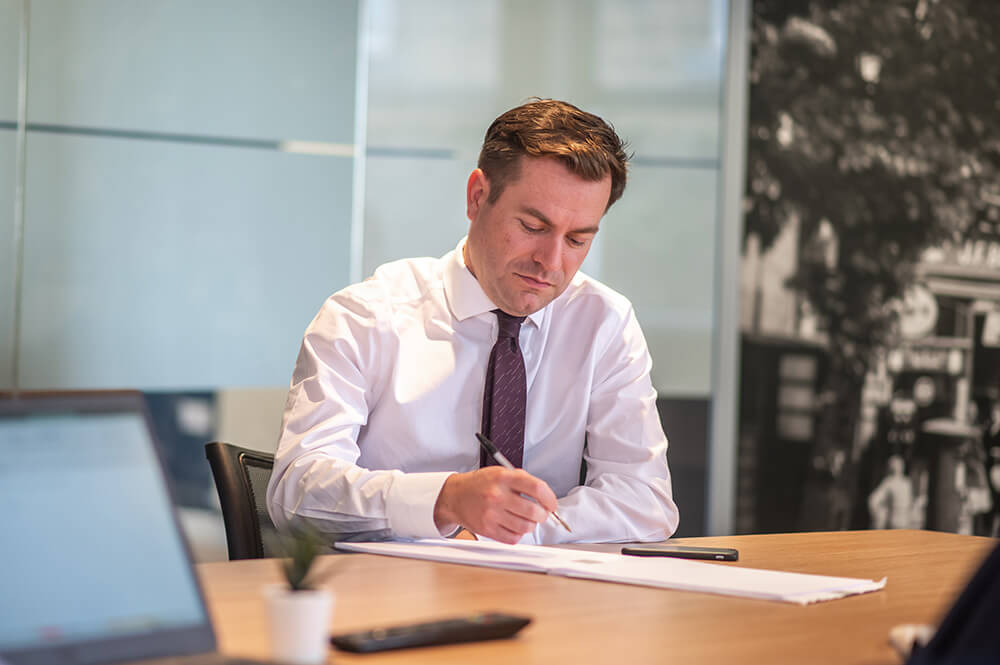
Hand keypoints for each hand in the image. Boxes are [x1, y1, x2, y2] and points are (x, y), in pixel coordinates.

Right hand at [434, 467, 558, 543]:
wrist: (455, 496)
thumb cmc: (480, 484)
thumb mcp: (501, 472)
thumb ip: (523, 481)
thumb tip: (545, 496)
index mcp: (503, 478)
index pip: (537, 488)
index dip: (550, 498)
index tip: (552, 504)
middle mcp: (497, 495)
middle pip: (533, 511)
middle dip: (542, 515)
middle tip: (540, 513)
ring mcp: (491, 513)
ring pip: (525, 527)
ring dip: (530, 525)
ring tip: (525, 519)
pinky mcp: (487, 529)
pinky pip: (513, 538)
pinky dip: (518, 534)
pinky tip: (513, 526)